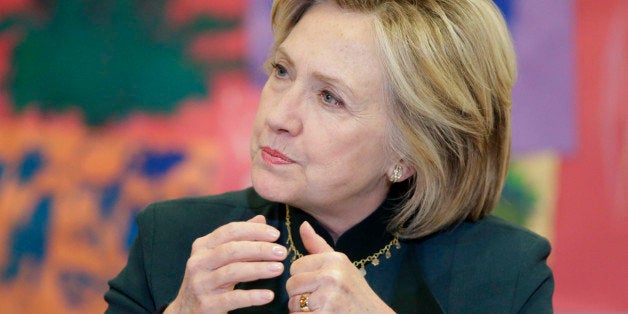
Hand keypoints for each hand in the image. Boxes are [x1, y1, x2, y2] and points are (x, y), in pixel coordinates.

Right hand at [165, 215, 286, 313]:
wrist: (186, 312)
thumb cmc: (209, 279)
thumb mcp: (220, 257)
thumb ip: (239, 238)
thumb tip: (261, 219)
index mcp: (202, 246)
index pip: (230, 231)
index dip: (254, 231)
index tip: (276, 234)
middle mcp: (198, 262)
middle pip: (232, 249)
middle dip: (260, 248)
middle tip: (282, 252)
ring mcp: (200, 283)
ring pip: (232, 272)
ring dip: (259, 268)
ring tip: (280, 268)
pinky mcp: (206, 304)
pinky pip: (233, 298)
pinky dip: (252, 296)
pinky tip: (269, 295)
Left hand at [286, 222, 394, 312]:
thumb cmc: (354, 292)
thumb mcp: (341, 265)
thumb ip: (318, 246)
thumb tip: (303, 224)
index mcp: (334, 260)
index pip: (295, 266)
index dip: (302, 278)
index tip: (318, 285)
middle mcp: (332, 276)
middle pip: (291, 285)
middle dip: (300, 295)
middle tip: (319, 300)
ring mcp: (329, 297)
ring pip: (293, 303)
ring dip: (302, 310)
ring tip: (322, 308)